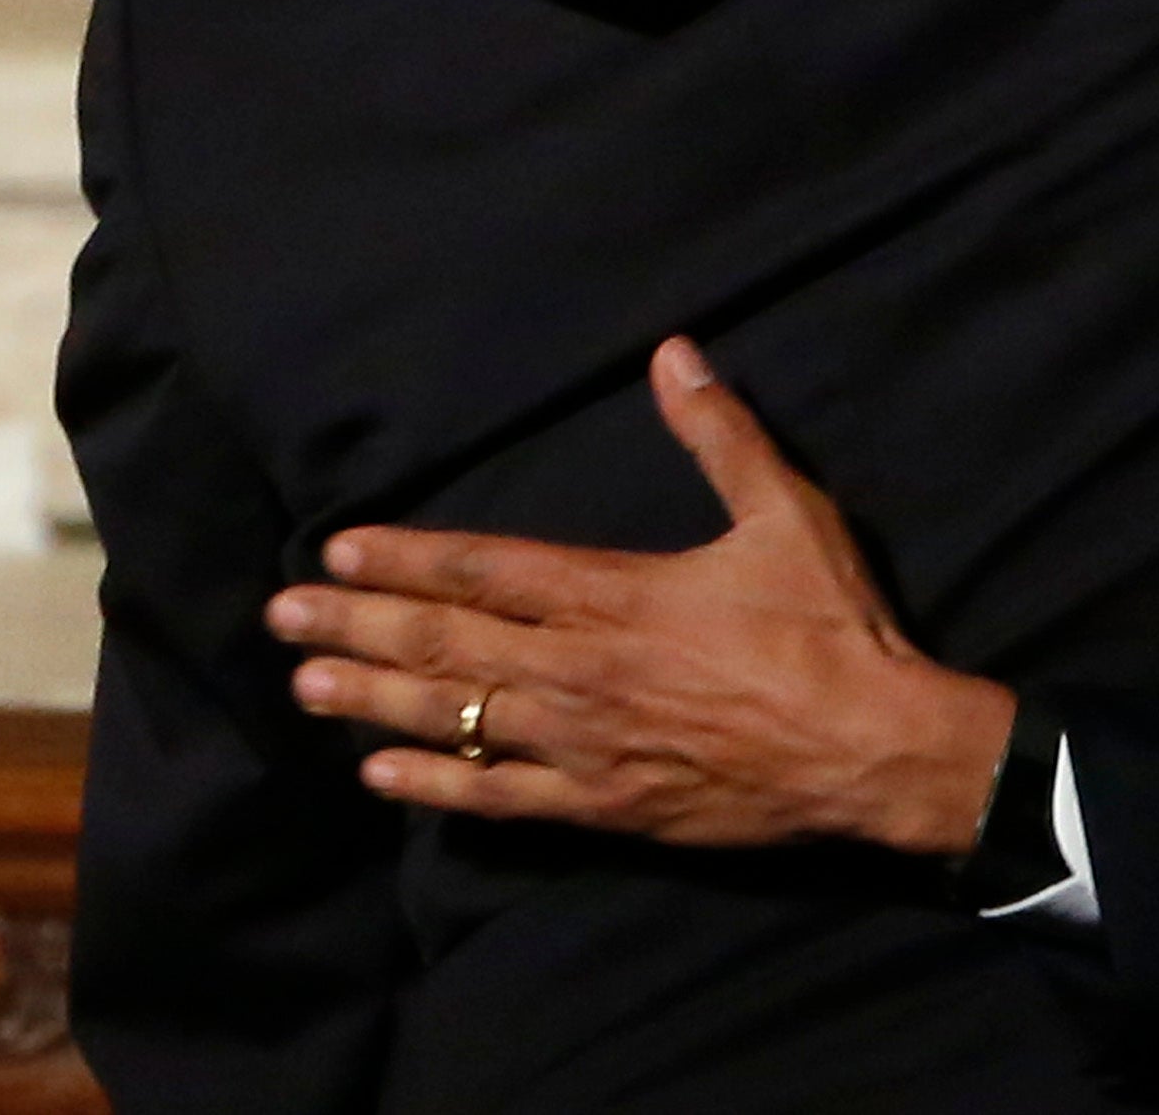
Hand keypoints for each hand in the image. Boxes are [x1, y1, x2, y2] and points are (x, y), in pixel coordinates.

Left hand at [265, 338, 1013, 856]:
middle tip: (283, 614)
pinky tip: (382, 774)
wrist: (874, 751)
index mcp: (619, 594)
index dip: (407, 557)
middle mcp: (585, 669)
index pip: (488, 570)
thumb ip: (721, 436)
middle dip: (360, 622)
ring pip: (459, 718)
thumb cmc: (831, 629)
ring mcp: (588, 743)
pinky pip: (502, 798)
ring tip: (306, 683)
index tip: (339, 548)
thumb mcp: (788, 514)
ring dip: (376, 698)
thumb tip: (675, 354)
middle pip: (450, 642)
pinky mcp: (606, 805)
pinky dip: (438, 785)